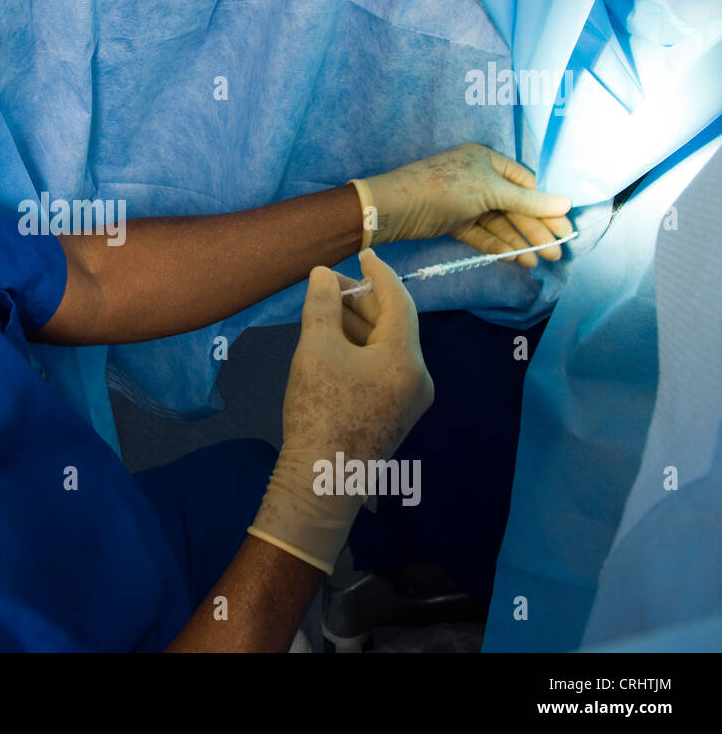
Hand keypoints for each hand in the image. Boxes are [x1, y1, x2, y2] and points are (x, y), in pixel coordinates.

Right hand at [249, 249, 433, 573]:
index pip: (398, 301)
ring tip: (327, 308)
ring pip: (388, 346)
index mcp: (406, 358)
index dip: (378, 274)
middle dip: (363, 300)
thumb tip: (323, 273)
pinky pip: (384, 367)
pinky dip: (363, 348)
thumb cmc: (319, 410)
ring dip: (360, 324)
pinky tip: (336, 342)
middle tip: (331, 283)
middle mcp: (419, 377)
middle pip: (395, 323)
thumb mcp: (315, 349)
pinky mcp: (396, 413)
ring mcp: (410, 398)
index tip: (362, 254)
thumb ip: (322, 305)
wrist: (322, 479)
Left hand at [350, 143, 573, 267]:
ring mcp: (465, 202)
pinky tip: (516, 259)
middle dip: (535, 229)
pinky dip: (498, 246)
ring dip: (519, 241)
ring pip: (499, 223)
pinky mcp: (453, 222)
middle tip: (556, 253)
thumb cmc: (446, 188)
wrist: (396, 207)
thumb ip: (528, 201)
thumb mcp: (491, 191)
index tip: (563, 228)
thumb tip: (567, 203)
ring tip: (538, 261)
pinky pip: (482, 234)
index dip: (545, 206)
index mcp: (486, 161)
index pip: (524, 184)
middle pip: (514, 206)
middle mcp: (477, 179)